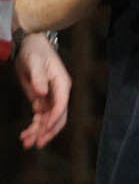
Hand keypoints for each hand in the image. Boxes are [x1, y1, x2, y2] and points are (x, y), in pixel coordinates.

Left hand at [13, 30, 69, 147]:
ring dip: (39, 132)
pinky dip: (34, 127)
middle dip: (48, 131)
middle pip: (59, 116)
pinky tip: (25, 134)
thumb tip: (42, 94)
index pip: (62, 103)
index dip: (54, 117)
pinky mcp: (42, 100)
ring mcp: (51, 97)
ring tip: (26, 142)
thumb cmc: (35, 52)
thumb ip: (38, 77)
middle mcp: (59, 92)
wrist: (31, 46)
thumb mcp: (34, 62)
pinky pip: (41, 118)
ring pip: (49, 120)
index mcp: (62, 83)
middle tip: (37, 143)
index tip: (43, 128)